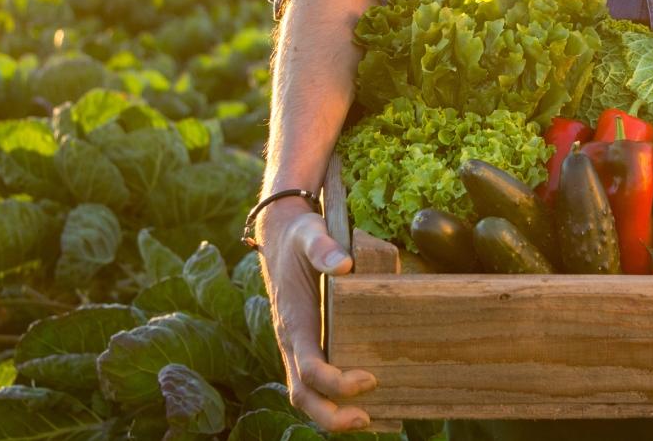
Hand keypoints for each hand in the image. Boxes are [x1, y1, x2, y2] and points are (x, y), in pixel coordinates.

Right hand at [256, 199, 376, 431]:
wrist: (283, 236)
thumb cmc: (301, 237)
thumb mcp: (311, 233)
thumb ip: (324, 248)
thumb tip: (344, 265)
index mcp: (294, 321)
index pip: (308, 367)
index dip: (336, 382)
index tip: (368, 378)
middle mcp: (293, 340)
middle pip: (303, 394)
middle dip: (331, 416)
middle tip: (367, 420)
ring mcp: (299, 346)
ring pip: (307, 393)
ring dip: (333, 414)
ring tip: (370, 419)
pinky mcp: (309, 344)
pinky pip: (316, 381)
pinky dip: (335, 399)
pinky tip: (367, 400)